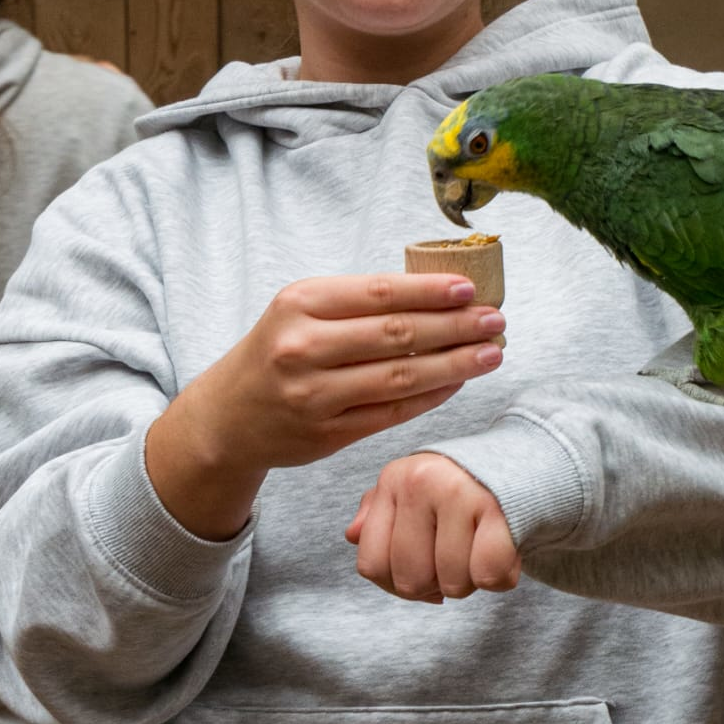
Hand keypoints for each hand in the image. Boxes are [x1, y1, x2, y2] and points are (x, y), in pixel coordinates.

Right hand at [146, 275, 505, 540]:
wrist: (227, 417)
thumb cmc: (275, 352)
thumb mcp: (299, 311)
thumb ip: (356, 302)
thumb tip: (437, 291)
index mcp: (299, 304)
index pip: (379, 293)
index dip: (431, 291)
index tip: (471, 289)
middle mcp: (303, 348)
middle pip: (397, 335)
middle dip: (456, 327)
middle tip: (496, 321)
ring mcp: (315, 396)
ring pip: (401, 377)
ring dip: (455, 365)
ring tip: (491, 353)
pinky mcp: (328, 434)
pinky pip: (393, 412)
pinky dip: (431, 396)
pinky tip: (458, 382)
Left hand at [345, 453, 521, 603]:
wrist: (528, 461)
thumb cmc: (462, 488)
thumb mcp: (413, 491)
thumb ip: (378, 515)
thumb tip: (353, 535)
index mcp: (394, 480)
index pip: (372, 566)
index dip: (396, 584)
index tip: (422, 570)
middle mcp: (421, 482)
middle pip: (410, 581)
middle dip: (435, 585)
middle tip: (455, 559)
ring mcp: (460, 494)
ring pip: (452, 583)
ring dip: (470, 581)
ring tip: (480, 549)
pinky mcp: (501, 510)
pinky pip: (489, 575)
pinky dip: (500, 578)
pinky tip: (504, 552)